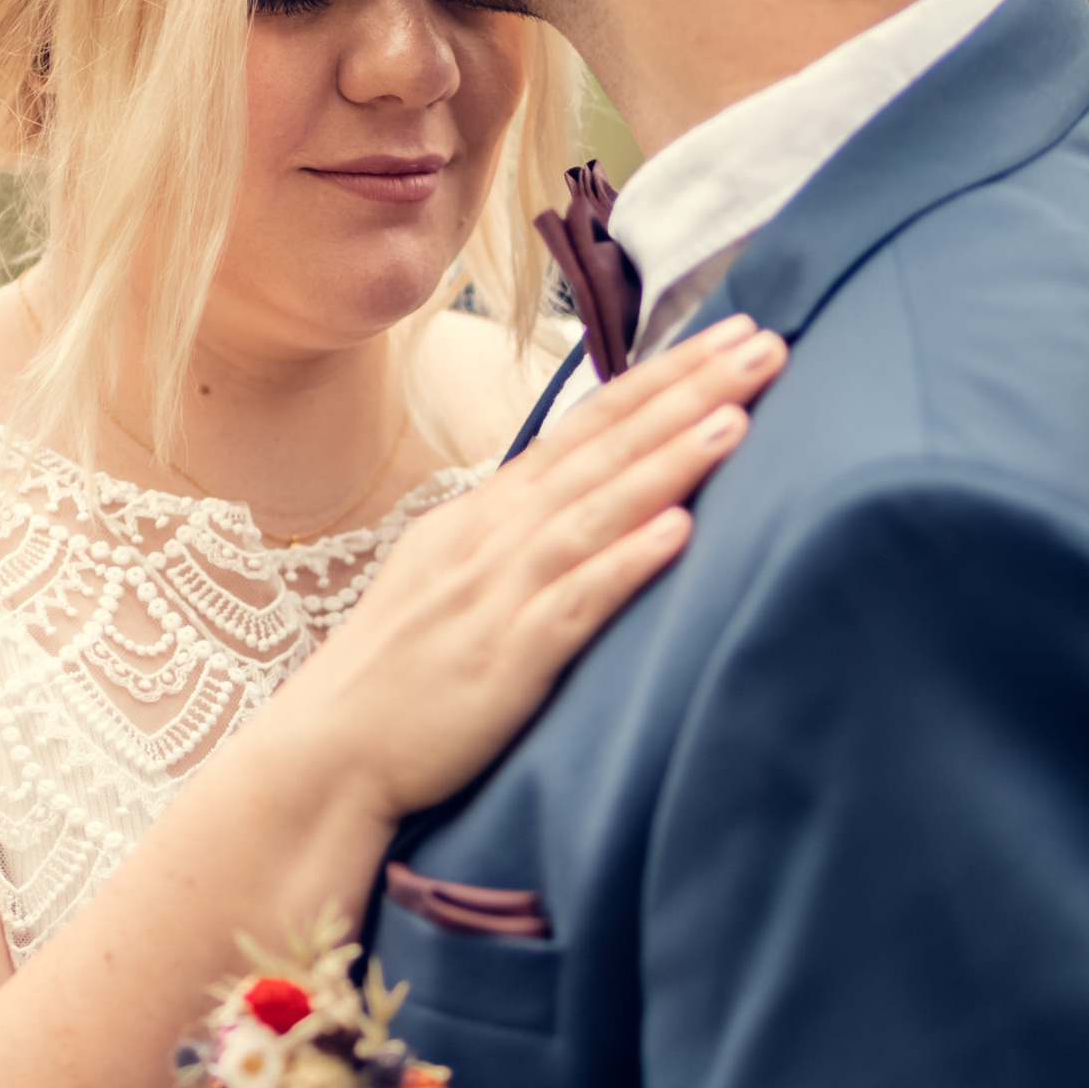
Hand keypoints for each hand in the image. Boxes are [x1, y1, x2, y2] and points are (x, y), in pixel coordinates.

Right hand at [262, 316, 788, 826]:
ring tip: (737, 417)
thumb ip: (516, 534)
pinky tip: (677, 532)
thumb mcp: (451, 578)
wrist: (325, 751)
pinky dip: (623, 563)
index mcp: (483, 515)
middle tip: (762, 342)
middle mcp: (490, 540)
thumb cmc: (396, 673)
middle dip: (686, 394)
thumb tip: (583, 496)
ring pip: (593, 514)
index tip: (729, 335)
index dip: (660, 379)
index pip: (584, 428)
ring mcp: (494, 596)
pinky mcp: (502, 660)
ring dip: (667, 462)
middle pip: (600, 452)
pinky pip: (572, 604)